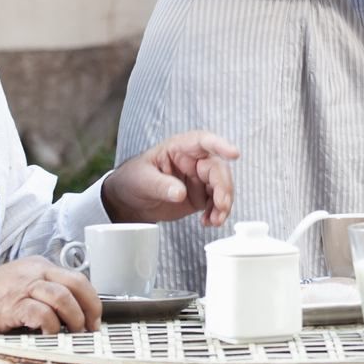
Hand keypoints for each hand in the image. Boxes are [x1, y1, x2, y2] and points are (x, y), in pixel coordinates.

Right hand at [0, 256, 101, 337]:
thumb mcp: (19, 284)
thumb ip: (42, 292)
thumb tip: (70, 314)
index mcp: (38, 266)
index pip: (77, 278)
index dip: (91, 300)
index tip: (95, 319)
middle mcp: (34, 272)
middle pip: (76, 283)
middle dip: (90, 308)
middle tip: (91, 329)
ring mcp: (23, 287)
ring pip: (62, 297)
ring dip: (74, 319)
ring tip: (74, 334)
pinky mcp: (11, 305)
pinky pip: (41, 313)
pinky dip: (51, 326)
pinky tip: (50, 335)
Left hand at [103, 130, 239, 226]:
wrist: (130, 201)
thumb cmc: (133, 180)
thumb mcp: (142, 180)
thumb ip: (161, 185)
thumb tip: (180, 193)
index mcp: (179, 148)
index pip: (202, 141)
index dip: (220, 145)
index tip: (234, 154)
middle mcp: (194, 161)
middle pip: (217, 169)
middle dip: (223, 188)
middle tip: (221, 206)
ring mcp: (199, 179)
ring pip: (221, 187)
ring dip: (223, 204)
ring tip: (216, 220)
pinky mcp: (200, 196)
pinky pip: (216, 203)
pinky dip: (217, 213)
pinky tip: (209, 222)